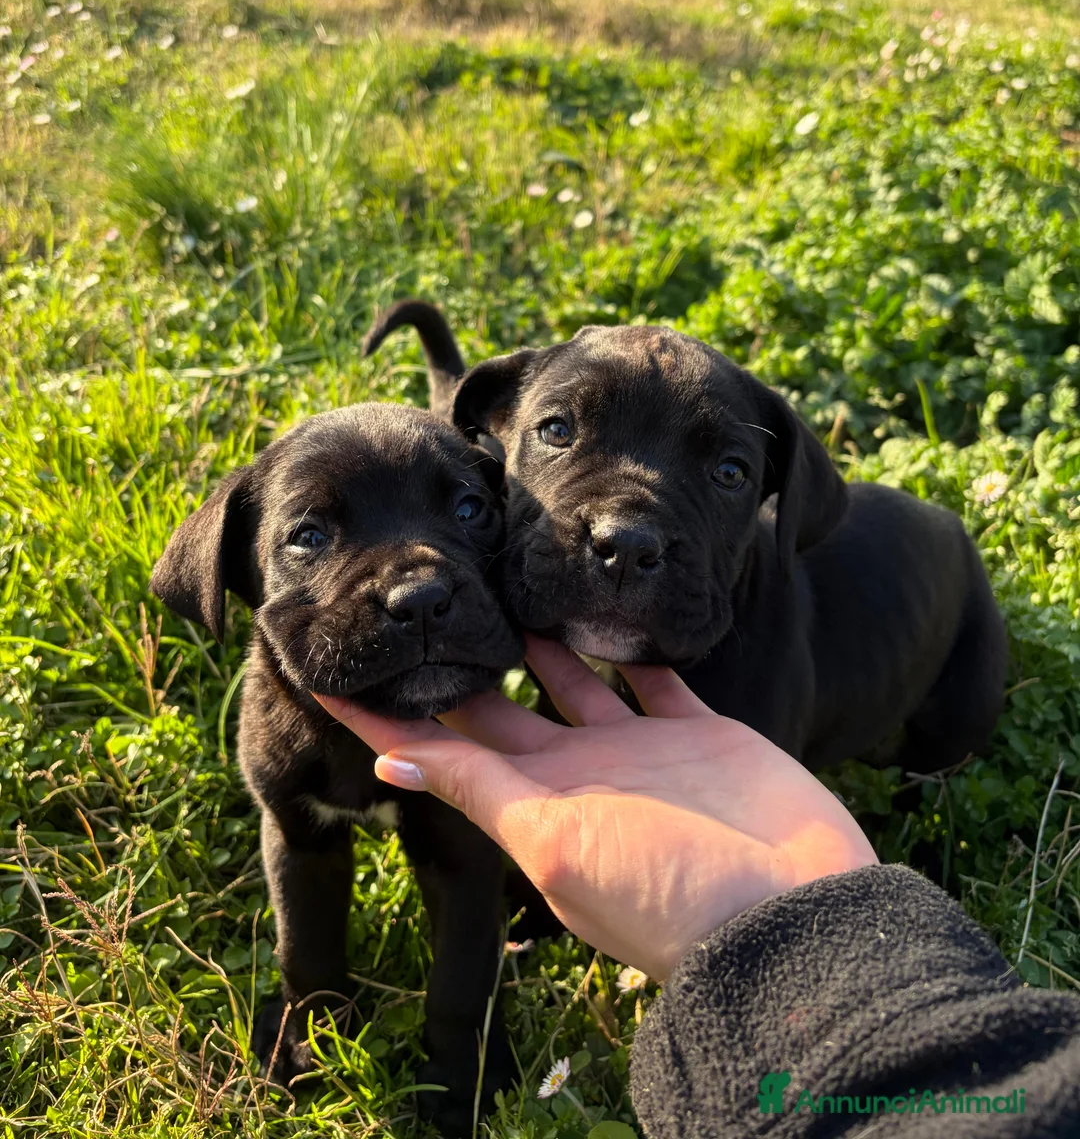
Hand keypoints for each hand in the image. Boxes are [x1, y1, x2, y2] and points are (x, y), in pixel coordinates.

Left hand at [315, 637, 876, 979]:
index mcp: (535, 807)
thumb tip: (391, 761)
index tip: (332, 672)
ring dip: (538, 636)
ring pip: (572, 678)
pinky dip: (631, 642)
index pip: (442, 753)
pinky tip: (606, 601)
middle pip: (500, 708)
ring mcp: (639, 750)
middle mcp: (580, 776)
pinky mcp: (697, 728)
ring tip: (500, 579)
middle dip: (458, 663)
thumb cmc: (670, 897)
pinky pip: (653, 673)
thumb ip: (482, 792)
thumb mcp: (555, 845)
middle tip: (421, 602)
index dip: (387, 718)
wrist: (793, 917)